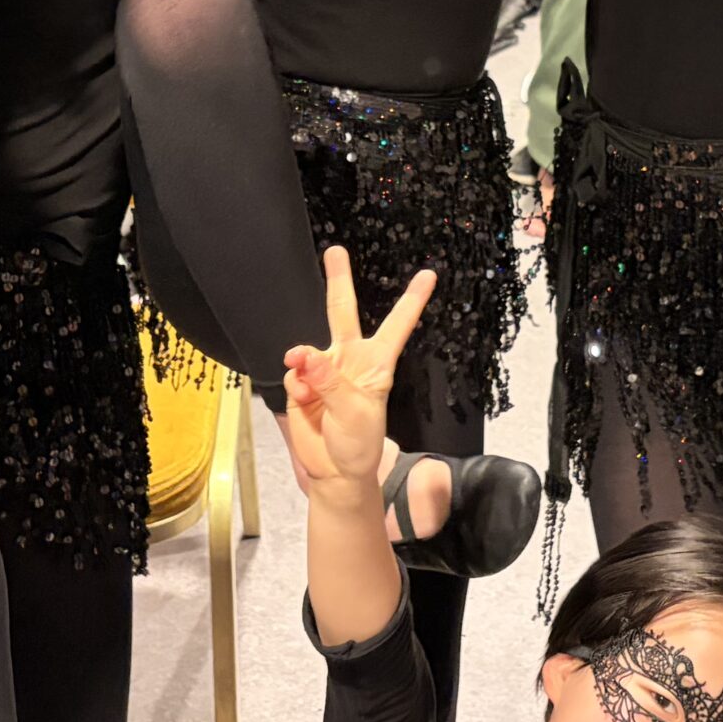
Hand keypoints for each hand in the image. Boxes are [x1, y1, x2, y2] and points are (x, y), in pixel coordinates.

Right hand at [281, 247, 436, 500]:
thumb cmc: (358, 443)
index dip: (412, 300)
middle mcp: (351, 361)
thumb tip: (303, 355)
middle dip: (338, 281)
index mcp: (377, 364)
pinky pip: (294, 374)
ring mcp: (324, 372)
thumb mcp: (353, 412)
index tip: (428, 274)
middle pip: (343, 313)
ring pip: (309, 349)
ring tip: (310, 389)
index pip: (397, 326)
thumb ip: (328, 380)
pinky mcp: (302, 385)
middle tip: (334, 251)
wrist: (334, 471)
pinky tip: (304, 402)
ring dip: (305, 362)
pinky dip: (296, 387)